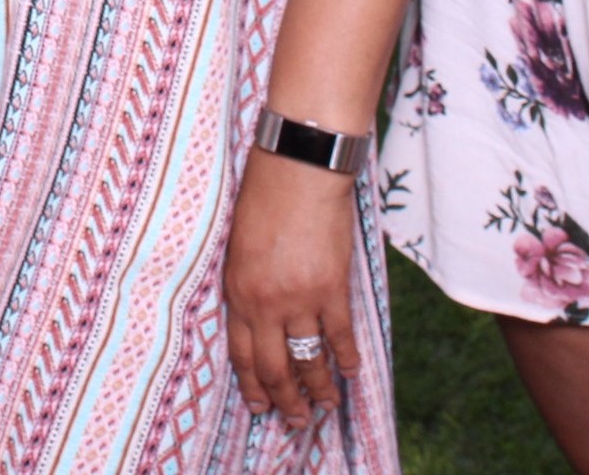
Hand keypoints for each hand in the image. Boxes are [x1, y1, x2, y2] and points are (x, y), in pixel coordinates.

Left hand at [223, 150, 361, 427]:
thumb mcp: (239, 242)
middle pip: (273, 367)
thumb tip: (257, 312)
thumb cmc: (264, 194)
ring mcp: (299, 299)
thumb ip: (246, 281)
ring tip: (325, 406)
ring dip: (318, 389)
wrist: (298, 167)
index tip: (260, 404)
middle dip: (285, 400)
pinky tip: (351, 372)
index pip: (240, 354)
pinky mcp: (332, 288)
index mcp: (237, 290)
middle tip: (296, 420)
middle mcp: (264, 303)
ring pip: (308, 360)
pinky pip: (340, 336)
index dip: (252, 385)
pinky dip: (347, 358)